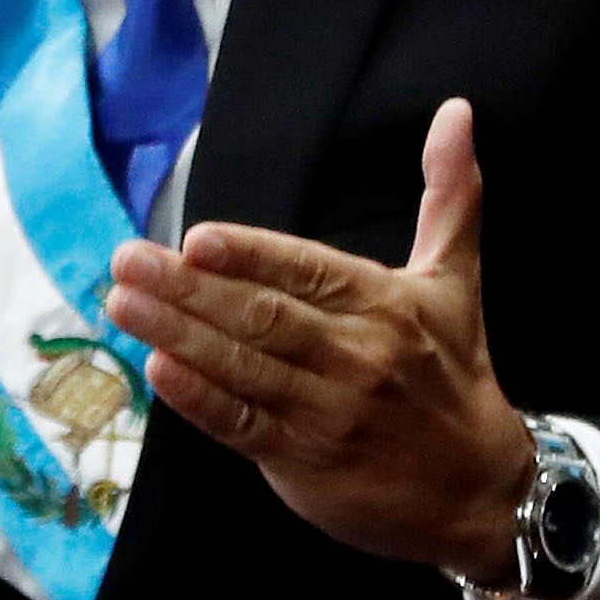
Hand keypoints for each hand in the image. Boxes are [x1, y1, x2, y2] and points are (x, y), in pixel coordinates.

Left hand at [101, 97, 533, 582]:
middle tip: (127, 260)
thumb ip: (449, 196)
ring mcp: (326, 412)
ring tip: (122, 303)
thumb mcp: (455, 281)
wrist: (477, 489)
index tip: (196, 238)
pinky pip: (242, 424)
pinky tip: (158, 369)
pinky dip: (199, 399)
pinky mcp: (303, 461)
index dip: (250, 254)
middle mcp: (356, 355)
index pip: (307, 270)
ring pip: (244, 367)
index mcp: (384, 304)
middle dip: (189, 288)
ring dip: (177, 334)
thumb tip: (456, 110)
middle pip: (263, 316)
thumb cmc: (455, 373)